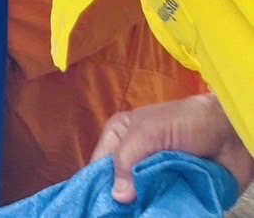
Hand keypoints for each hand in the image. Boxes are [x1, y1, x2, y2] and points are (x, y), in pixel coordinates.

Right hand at [91, 94, 253, 203]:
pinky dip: (163, 210)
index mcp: (120, 137)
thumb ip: (126, 158)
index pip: (100, 165)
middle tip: (124, 211)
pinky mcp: (176, 191)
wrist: (231, 133)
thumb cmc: (186, 121)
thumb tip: (117, 196)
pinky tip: (159, 212)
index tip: (98, 202)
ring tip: (143, 212)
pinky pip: (163, 205)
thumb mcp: (148, 132)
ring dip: (142, 207)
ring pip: (140, 198)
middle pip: (118, 185)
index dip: (97, 182)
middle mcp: (135, 159)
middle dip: (122, 200)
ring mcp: (156, 177)